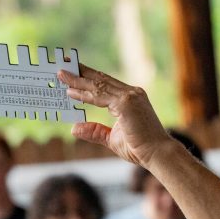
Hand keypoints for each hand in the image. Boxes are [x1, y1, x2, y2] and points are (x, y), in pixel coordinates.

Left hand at [59, 65, 173, 168]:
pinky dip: (84, 93)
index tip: (73, 73)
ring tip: (62, 74)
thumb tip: (74, 128)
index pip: (106, 84)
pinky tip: (70, 91)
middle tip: (64, 65)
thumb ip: (95, 131)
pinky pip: (100, 96)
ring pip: (98, 85)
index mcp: (131, 98)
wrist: (158, 154)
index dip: (89, 78)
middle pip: (101, 79)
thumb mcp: (112, 139)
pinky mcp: (126, 103)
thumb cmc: (140, 148)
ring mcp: (130, 96)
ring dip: (78, 79)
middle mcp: (131, 93)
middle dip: (81, 72)